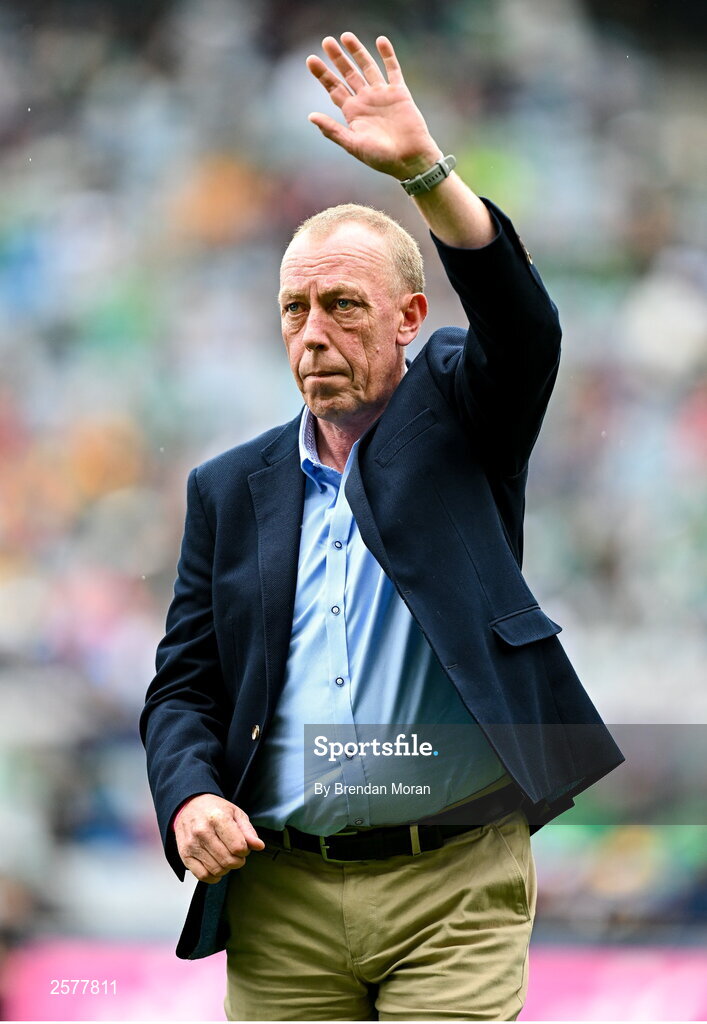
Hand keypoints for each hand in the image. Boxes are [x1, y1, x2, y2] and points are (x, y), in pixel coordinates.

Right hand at [174, 794, 264, 883]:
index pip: (238, 847)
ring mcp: (192, 844)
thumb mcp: (235, 813)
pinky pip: (202, 876)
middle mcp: (202, 831)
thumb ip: (248, 831)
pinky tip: (216, 867)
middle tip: (236, 854)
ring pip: (216, 870)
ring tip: (225, 858)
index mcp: (217, 818)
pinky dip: (213, 876)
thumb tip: (259, 846)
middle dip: (238, 861)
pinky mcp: (185, 855)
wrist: (189, 806)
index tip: (243, 847)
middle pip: (228, 860)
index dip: (245, 851)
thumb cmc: (213, 809)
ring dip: (226, 869)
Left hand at [306, 33, 442, 180]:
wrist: (410, 160)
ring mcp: (382, 95)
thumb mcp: (353, 145)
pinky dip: (388, 55)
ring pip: (367, 67)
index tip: (310, 60)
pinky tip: (380, 41)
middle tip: (326, 41)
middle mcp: (366, 101)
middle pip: (348, 74)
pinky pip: (393, 70)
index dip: (322, 74)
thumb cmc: (381, 158)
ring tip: (346, 36)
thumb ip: (333, 130)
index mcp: (353, 113)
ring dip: (357, 52)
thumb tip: (310, 116)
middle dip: (337, 58)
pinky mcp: (399, 93)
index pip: (334, 89)